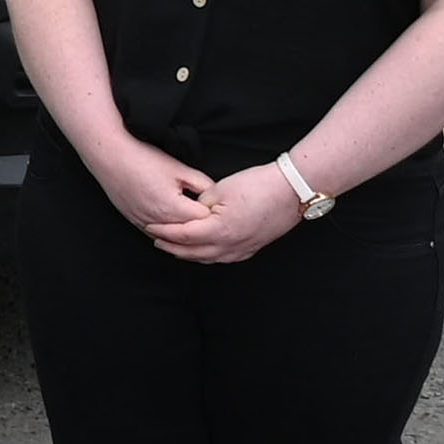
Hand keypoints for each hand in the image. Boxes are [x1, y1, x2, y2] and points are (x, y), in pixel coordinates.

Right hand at [83, 138, 217, 238]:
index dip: (213, 212)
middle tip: (210, 213)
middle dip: (202, 225)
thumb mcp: (180, 168)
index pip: (205, 221)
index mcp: (173, 208)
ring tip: (194, 219)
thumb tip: (216, 196)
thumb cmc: (143, 159)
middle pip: (190, 234)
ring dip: (185, 231)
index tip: (218, 205)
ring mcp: (145, 224)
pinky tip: (174, 223)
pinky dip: (168, 232)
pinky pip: (157, 235)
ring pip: (173, 238)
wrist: (110, 157)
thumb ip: (203, 184)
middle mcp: (159, 221)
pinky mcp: (135, 222)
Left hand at [149, 164, 309, 266]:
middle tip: (155, 239)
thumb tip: (191, 212)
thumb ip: (200, 204)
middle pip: (192, 252)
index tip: (149, 225)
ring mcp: (243, 249)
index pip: (182, 235)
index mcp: (219, 230)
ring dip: (188, 253)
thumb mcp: (219, 189)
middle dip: (171, 246)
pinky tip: (202, 251)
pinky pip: (224, 258)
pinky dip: (208, 256)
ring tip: (174, 246)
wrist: (293, 190)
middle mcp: (230, 245)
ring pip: (208, 258)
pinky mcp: (253, 247)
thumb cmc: (258, 185)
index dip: (163, 231)